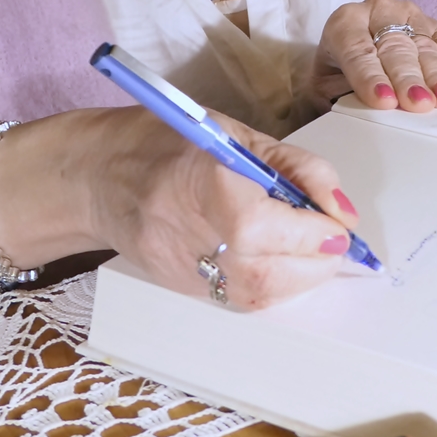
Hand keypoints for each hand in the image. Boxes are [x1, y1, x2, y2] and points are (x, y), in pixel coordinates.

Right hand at [59, 106, 361, 309]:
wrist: (96, 174)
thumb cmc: (168, 142)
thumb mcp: (241, 135)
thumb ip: (299, 170)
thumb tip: (341, 211)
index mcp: (212, 184)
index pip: (281, 226)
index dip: (323, 228)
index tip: (339, 222)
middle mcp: (196, 235)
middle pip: (273, 273)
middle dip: (317, 261)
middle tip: (331, 241)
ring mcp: (183, 270)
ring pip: (258, 297)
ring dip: (298, 279)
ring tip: (307, 251)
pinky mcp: (180, 289)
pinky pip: (237, 301)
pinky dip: (269, 287)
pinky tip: (275, 261)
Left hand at [311, 0, 436, 111]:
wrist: (347, 52)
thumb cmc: (337, 72)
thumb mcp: (326, 86)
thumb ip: (341, 96)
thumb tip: (368, 111)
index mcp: (344, 23)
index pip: (357, 51)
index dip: (371, 77)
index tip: (384, 100)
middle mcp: (377, 11)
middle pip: (395, 47)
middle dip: (409, 78)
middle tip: (420, 103)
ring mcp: (407, 13)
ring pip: (424, 43)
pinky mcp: (431, 22)